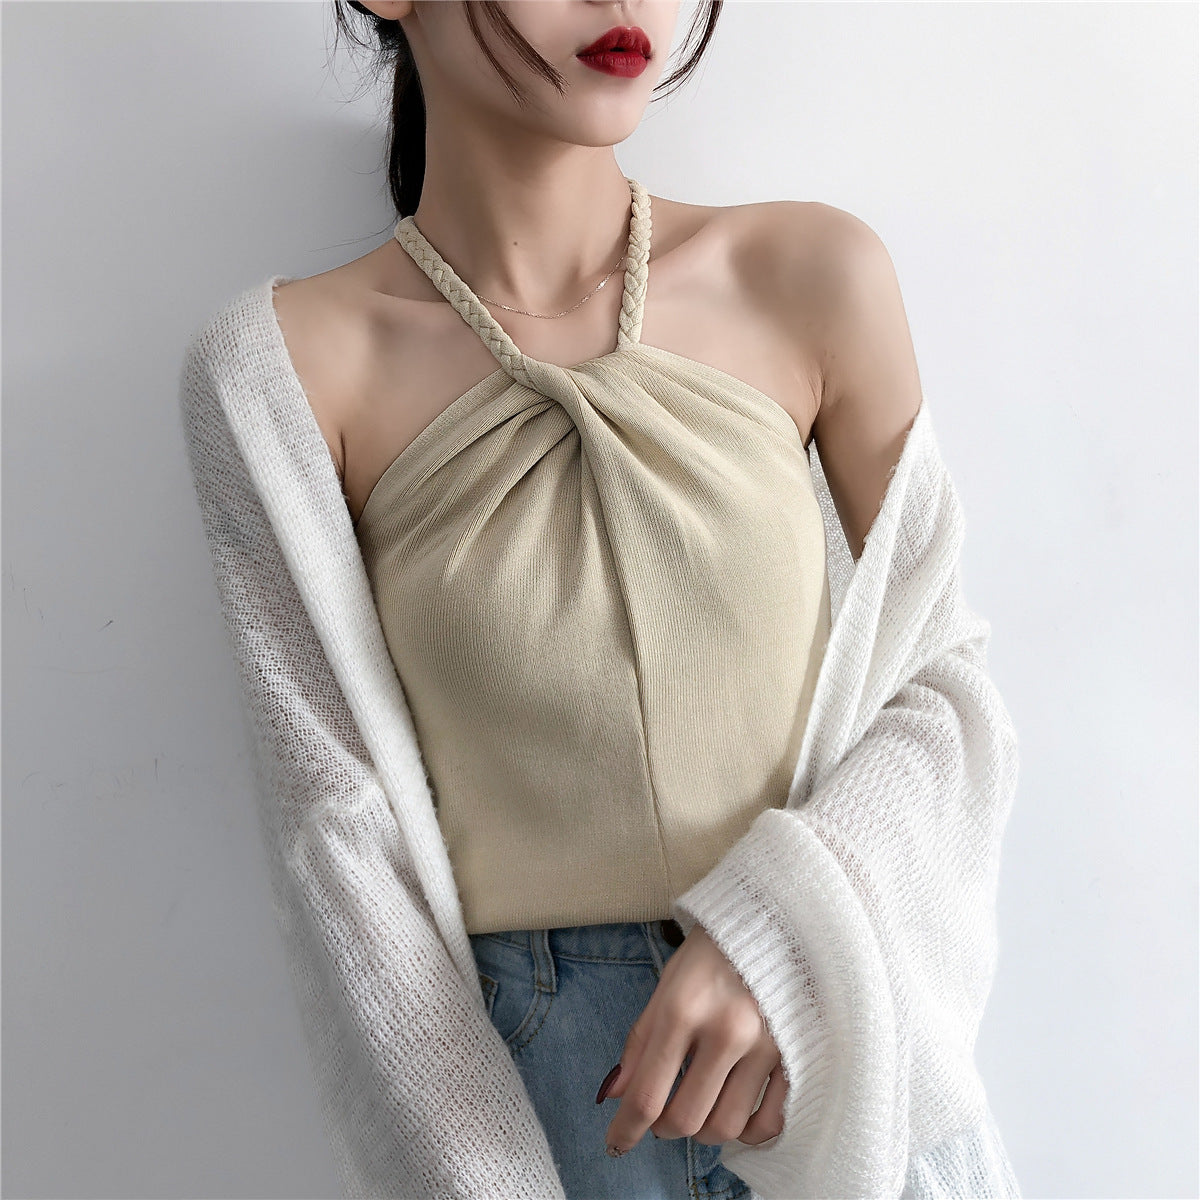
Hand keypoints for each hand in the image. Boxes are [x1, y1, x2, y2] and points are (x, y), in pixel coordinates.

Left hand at [601, 923, 786, 1155]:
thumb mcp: (666, 984)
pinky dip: (746, 1132)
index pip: (648, 1093)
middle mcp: (726, 1031)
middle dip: (663, 1129)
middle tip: (659, 1118)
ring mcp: (765, 1046)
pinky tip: (732, 1112)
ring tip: (696, 1108)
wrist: (774, 922)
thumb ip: (641, 1041)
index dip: (625, 1129)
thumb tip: (616, 1094)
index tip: (616, 1144)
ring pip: (727, 1127)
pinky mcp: (794, 1054)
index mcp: (684, 1009)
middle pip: (686, 1118)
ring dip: (702, 1130)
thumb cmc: (712, 953)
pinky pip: (769, 1122)